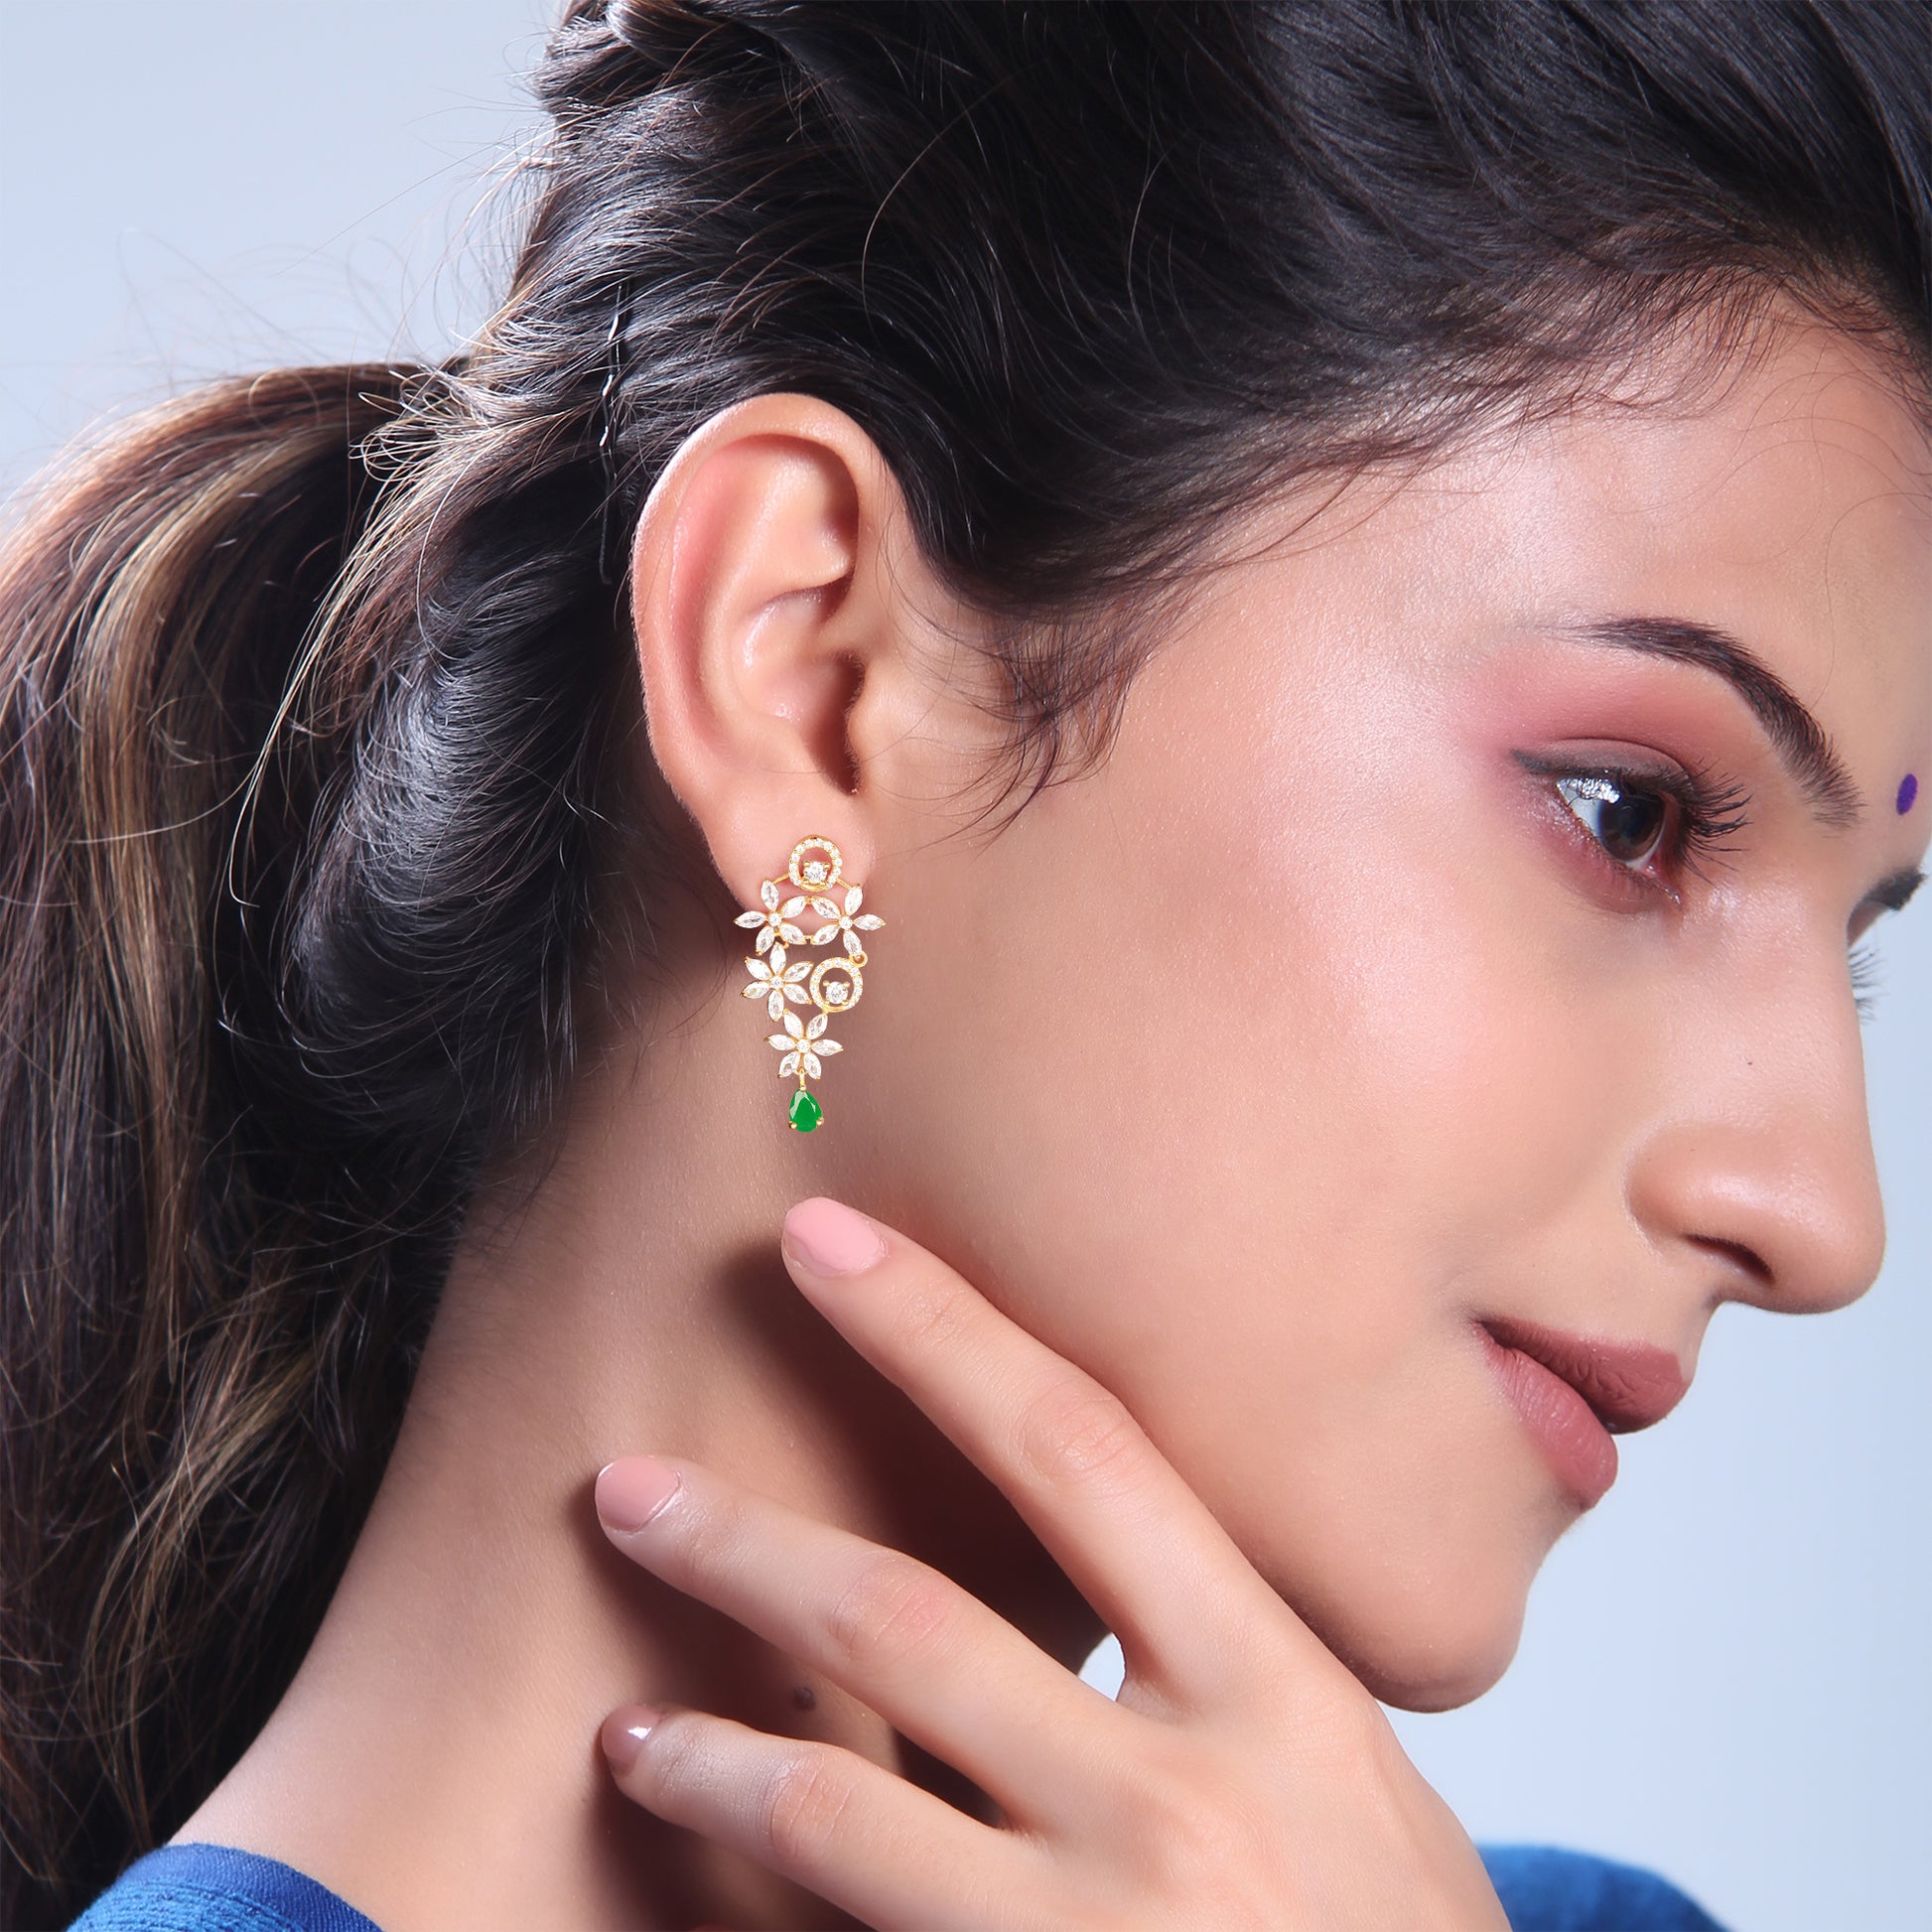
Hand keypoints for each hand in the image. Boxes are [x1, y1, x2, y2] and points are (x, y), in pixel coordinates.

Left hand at [592, 1196, 1507, 1930]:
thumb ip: (1221, 1665)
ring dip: (710, 1755)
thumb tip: (1079, 1558)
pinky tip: (716, 1877)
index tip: (823, 1245)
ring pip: (841, 1807)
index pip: (1079, 1450)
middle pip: (909, 1619)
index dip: (938, 1330)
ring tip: (627, 1728)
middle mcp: (1182, 1797)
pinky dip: (765, 1902)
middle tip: (627, 1487)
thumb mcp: (1349, 1777)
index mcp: (1275, 1688)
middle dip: (746, 1544)